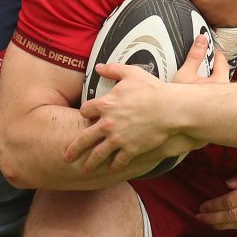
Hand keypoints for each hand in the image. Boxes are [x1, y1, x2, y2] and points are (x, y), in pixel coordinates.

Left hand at [65, 36, 226, 172]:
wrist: (169, 108)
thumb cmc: (151, 88)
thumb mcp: (131, 73)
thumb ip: (112, 69)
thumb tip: (98, 66)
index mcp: (105, 104)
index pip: (85, 111)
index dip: (85, 113)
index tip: (86, 117)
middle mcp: (107, 124)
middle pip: (84, 138)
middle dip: (74, 148)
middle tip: (66, 156)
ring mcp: (118, 138)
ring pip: (98, 154)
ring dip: (90, 163)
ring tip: (84, 169)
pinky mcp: (130, 149)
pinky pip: (118, 161)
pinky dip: (114, 167)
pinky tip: (111, 170)